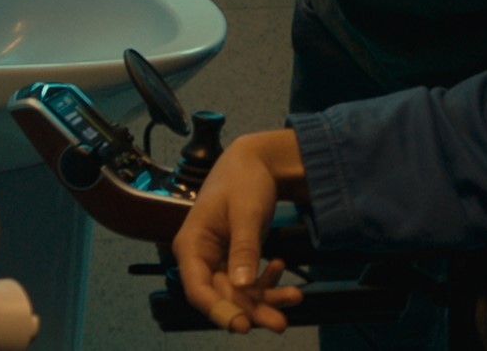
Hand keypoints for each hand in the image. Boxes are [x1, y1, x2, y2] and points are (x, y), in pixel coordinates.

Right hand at [172, 135, 305, 332]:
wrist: (255, 160)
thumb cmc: (243, 180)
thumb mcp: (246, 212)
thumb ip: (244, 248)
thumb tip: (241, 285)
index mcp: (191, 245)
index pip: (198, 289)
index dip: (219, 311)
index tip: (243, 325)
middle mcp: (200, 257)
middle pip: (222, 296)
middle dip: (252, 310)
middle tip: (280, 324)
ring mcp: (217, 259)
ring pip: (238, 292)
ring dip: (265, 299)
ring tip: (296, 297)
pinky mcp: (234, 258)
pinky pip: (248, 280)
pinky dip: (267, 281)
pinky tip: (281, 267)